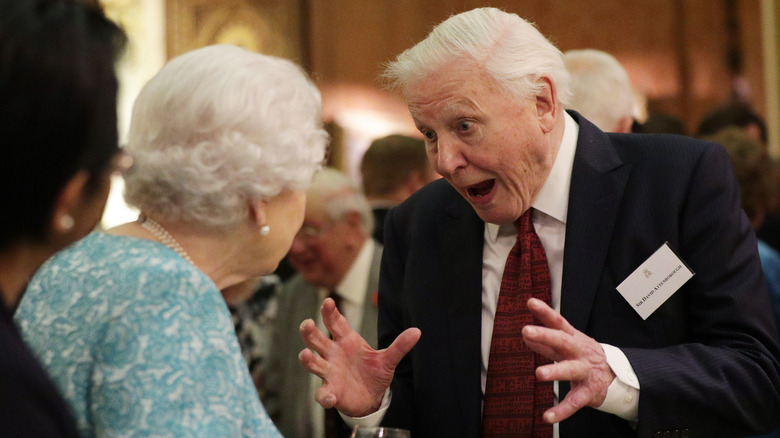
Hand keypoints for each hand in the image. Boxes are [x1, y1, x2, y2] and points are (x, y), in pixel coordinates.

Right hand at [298, 298, 420, 416]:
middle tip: (307, 324)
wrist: (372, 398)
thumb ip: (400, 346)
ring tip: (305, 355)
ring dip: (308, 360)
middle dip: (309, 332)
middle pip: (317, 340)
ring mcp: (329, 373)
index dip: (330, 312)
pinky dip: (324, 395)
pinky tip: (329, 397)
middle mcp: (333, 354)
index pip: (335, 323)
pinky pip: (323, 393)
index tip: (328, 301)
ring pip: (313, 364)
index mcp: (346, 341)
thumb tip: (418, 331)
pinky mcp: (331, 392)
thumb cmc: (374, 373)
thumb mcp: (388, 359)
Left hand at [522, 297, 615, 423]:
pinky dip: (561, 411)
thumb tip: (525, 335)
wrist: (619, 377)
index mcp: (573, 339)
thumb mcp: (569, 346)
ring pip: (570, 370)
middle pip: (562, 341)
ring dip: (554, 371)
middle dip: (545, 335)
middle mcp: (579, 352)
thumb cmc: (586, 357)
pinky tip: (547, 416)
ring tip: (538, 374)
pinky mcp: (589, 392)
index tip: (530, 302)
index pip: (558, 322)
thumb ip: (546, 343)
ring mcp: (585, 372)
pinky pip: (574, 402)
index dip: (545, 312)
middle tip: (526, 330)